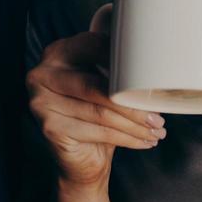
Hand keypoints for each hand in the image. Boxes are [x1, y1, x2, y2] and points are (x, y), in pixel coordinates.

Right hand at [25, 3, 166, 189]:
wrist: (82, 156)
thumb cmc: (99, 112)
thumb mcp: (107, 81)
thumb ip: (118, 60)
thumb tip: (153, 44)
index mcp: (58, 52)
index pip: (97, 47)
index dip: (128, 62)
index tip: (156, 77)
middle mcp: (42, 74)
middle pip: (99, 86)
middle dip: (135, 104)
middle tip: (160, 118)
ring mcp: (41, 102)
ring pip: (101, 113)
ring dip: (136, 125)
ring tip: (158, 131)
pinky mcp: (48, 127)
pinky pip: (98, 132)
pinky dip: (127, 138)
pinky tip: (145, 141)